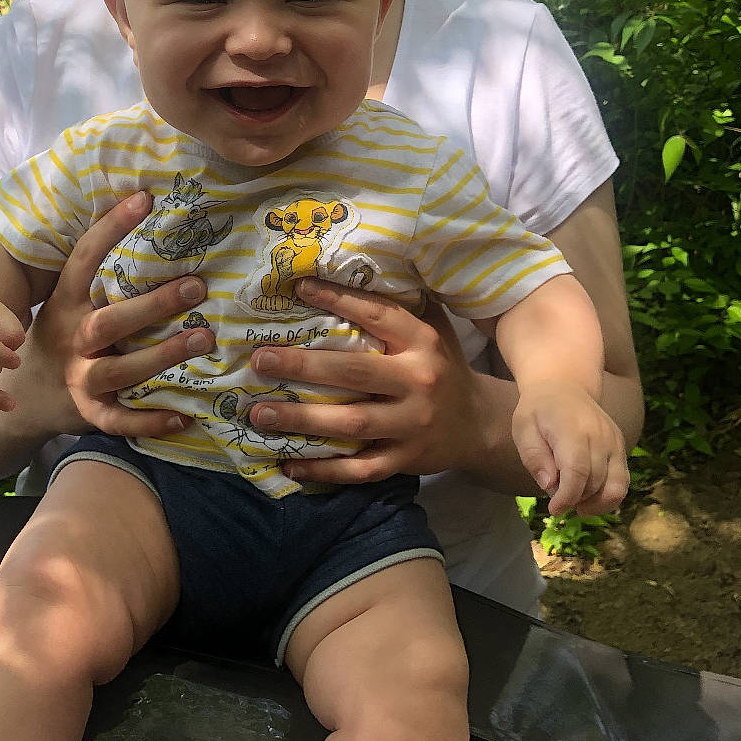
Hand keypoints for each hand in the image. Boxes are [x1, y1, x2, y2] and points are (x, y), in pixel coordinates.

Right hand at [31, 190, 217, 438]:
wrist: (26, 396)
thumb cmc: (63, 337)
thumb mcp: (69, 303)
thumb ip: (102, 277)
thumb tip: (149, 220)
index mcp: (67, 303)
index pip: (85, 260)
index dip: (110, 228)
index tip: (145, 199)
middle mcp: (72, 339)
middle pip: (109, 322)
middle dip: (154, 305)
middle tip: (197, 287)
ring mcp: (78, 378)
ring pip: (119, 370)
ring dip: (162, 356)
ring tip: (202, 340)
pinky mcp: (89, 413)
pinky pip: (121, 420)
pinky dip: (151, 420)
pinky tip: (185, 415)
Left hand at [246, 280, 486, 485]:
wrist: (480, 424)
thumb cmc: (443, 367)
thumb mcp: (433, 330)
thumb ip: (399, 307)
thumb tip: (350, 270)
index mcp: (423, 342)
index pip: (377, 315)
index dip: (338, 300)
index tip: (299, 288)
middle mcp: (418, 381)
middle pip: (353, 372)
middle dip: (302, 365)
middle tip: (260, 360)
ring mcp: (412, 424)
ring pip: (350, 422)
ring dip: (301, 419)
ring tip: (260, 413)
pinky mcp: (405, 459)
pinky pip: (359, 468)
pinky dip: (323, 470)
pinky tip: (288, 464)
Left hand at [512, 383, 629, 515]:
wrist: (564, 387)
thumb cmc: (538, 411)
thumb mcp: (523, 429)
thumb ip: (534, 457)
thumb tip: (549, 485)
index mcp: (572, 429)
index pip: (577, 471)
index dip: (567, 497)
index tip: (554, 510)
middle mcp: (600, 436)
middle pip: (595, 483)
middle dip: (575, 500)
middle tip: (555, 499)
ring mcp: (615, 442)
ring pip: (615, 487)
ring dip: (594, 504)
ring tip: (573, 503)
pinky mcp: (621, 448)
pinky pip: (622, 482)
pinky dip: (608, 498)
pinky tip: (588, 500)